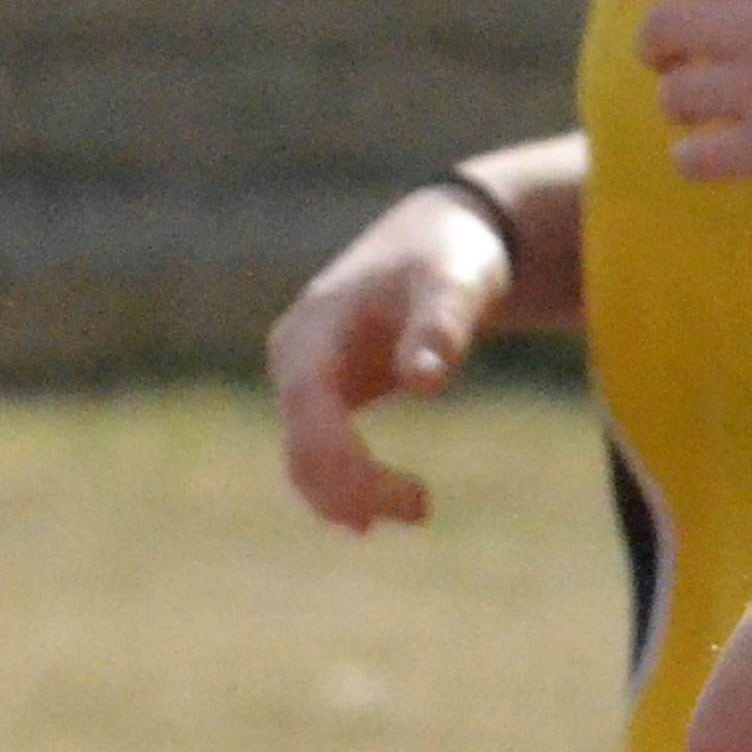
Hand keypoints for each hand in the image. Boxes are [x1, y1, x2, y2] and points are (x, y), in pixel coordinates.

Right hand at [264, 183, 514, 531]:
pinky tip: (385, 511)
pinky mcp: (322, 399)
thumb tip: (423, 381)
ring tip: (420, 511)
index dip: (346, 461)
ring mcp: (303, 382)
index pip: (309, 410)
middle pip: (300, 448)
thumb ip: (441, 325)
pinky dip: (346, 489)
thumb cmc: (447, 257)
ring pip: (303, 462)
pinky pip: (319, 457)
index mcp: (313, 332)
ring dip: (348, 499)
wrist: (437, 240)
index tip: (410, 495)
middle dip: (353, 490)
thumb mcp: (456, 282)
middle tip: (423, 510)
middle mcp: (295, 361)